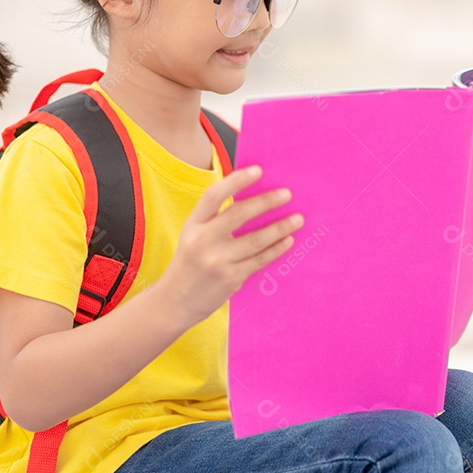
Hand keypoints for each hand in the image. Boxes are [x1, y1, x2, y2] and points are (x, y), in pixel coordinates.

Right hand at [163, 165, 302, 323]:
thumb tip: (256, 199)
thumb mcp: (194, 236)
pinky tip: (288, 240)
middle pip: (239, 214)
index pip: (213, 196)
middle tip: (287, 194)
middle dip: (266, 202)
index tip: (258, 170)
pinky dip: (276, 249)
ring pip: (255, 239)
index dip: (236, 181)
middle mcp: (203, 241)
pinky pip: (260, 260)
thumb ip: (216, 220)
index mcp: (192, 224)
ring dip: (280, 227)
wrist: (174, 302)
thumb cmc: (190, 263)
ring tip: (297, 219)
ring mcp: (217, 261)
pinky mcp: (230, 278)